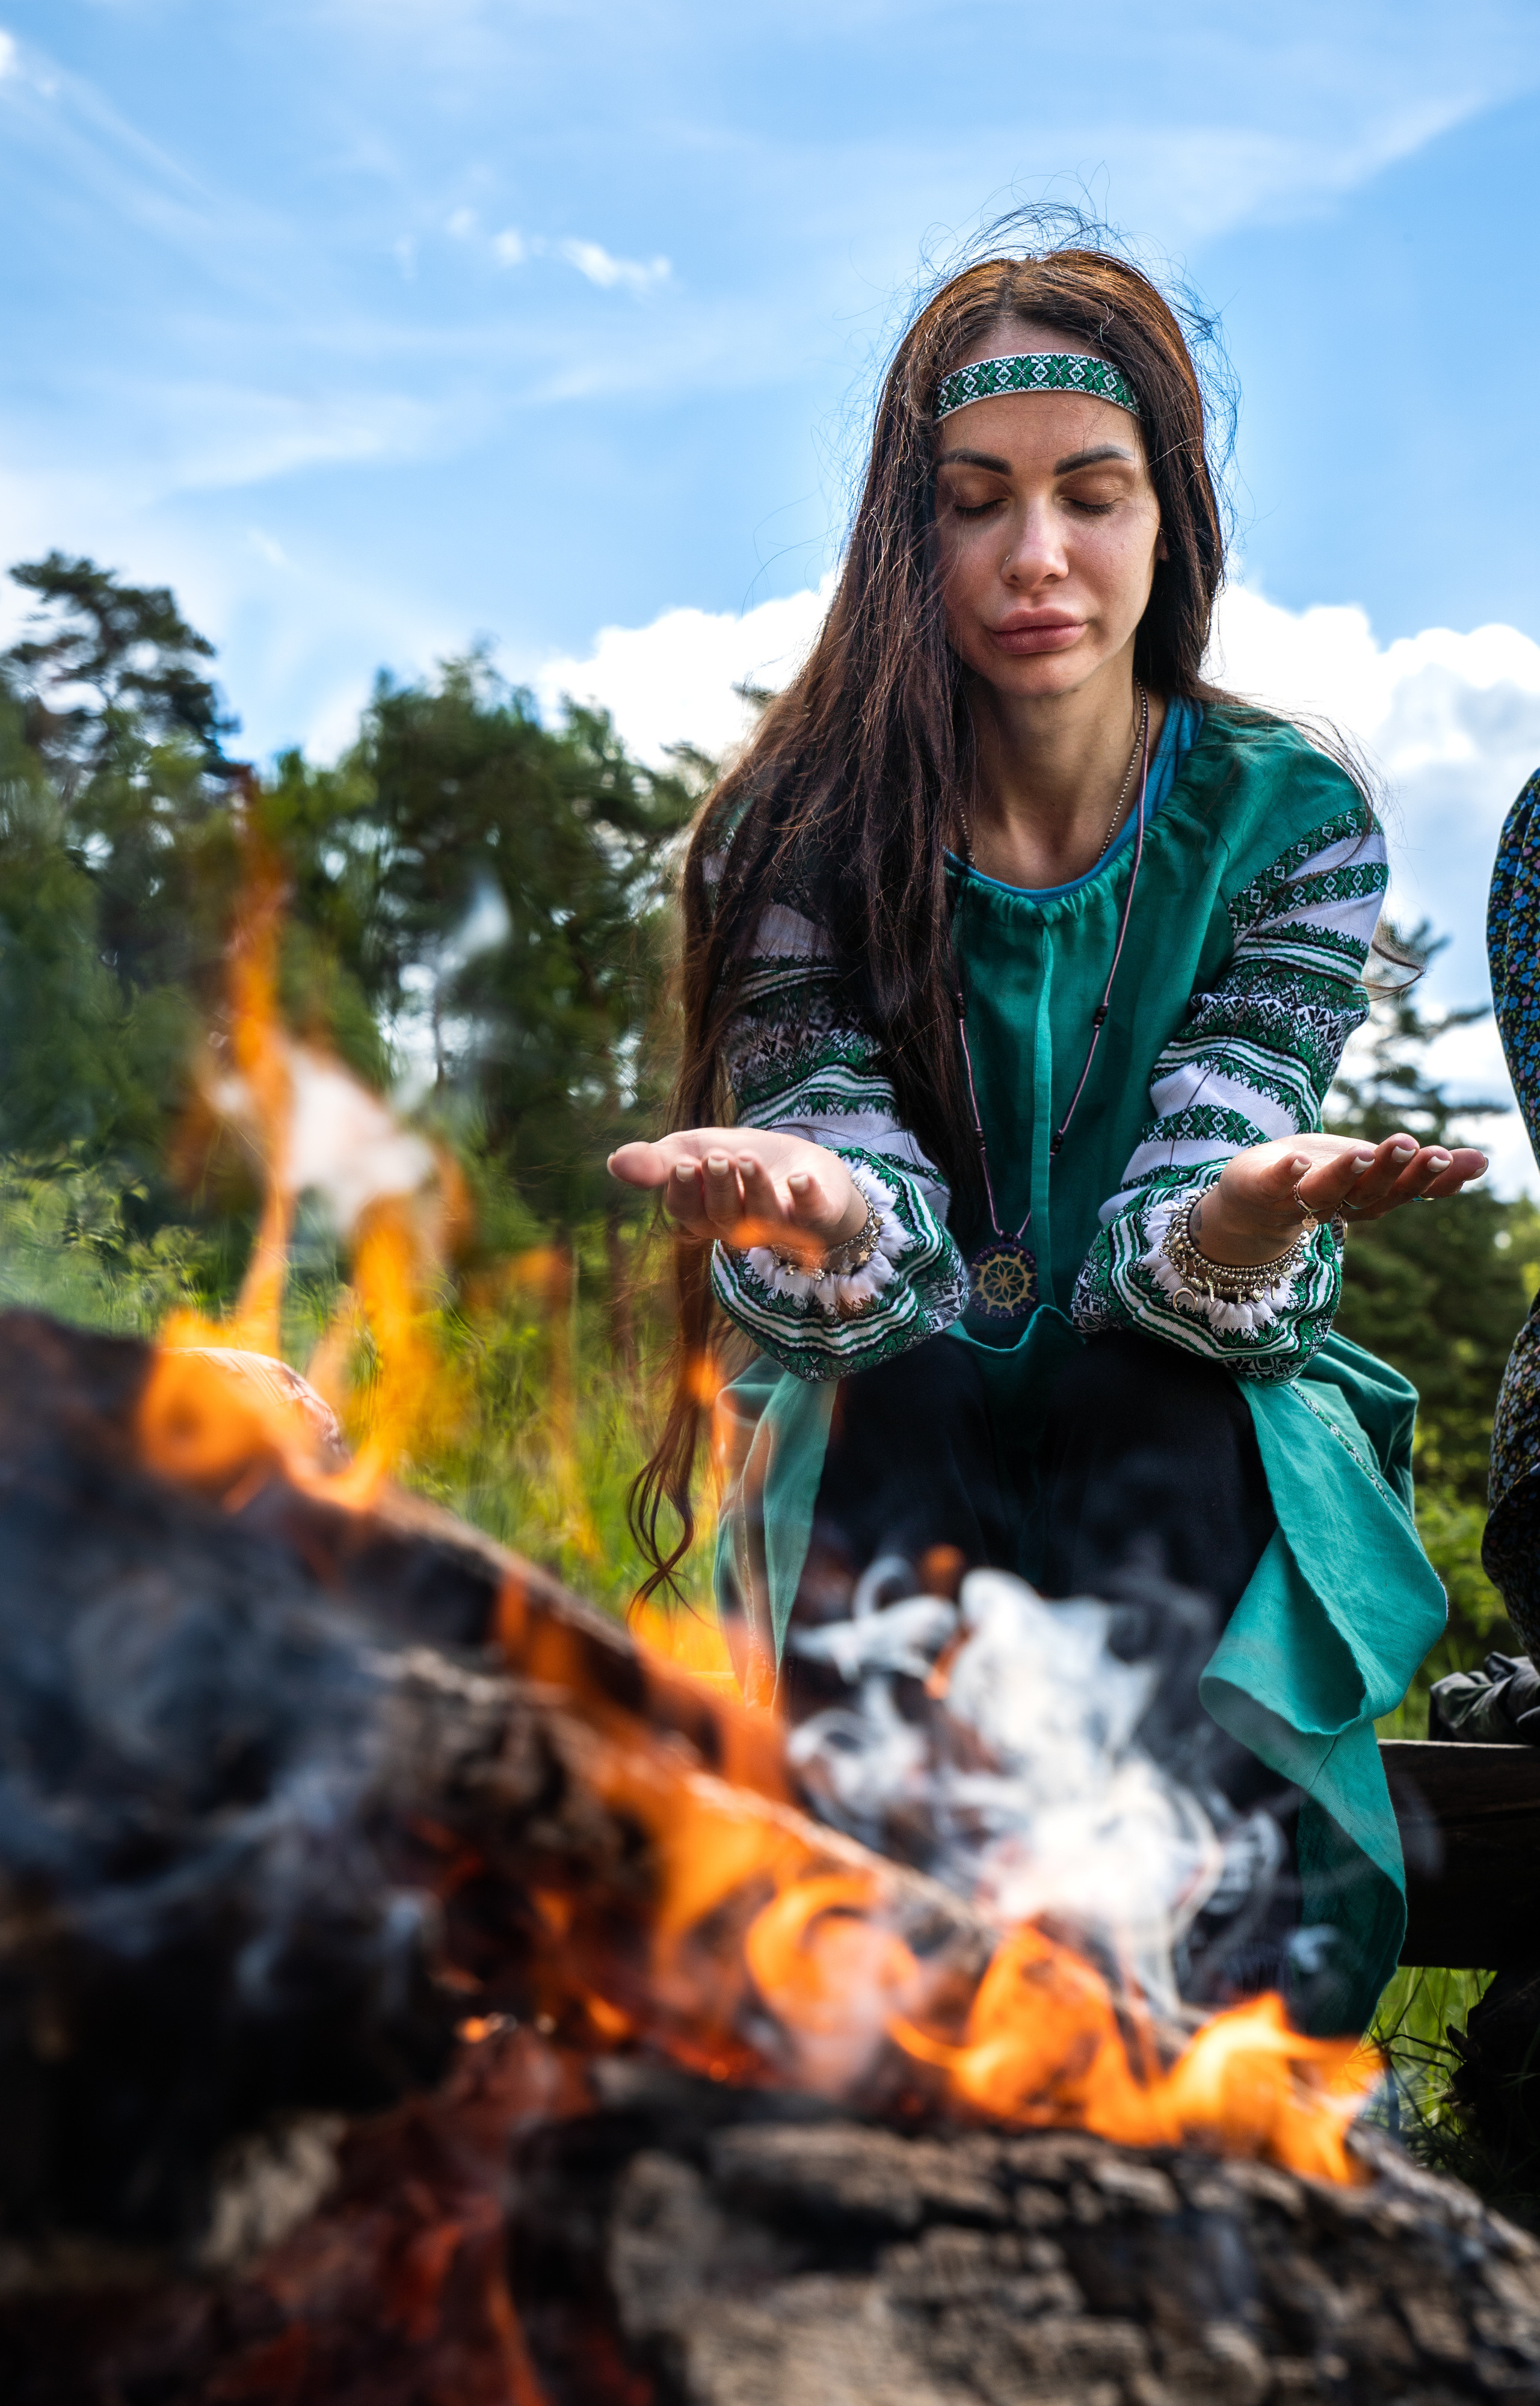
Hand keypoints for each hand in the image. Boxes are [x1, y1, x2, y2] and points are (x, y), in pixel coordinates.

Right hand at [607, 1127, 866, 1261]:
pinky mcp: (817, 1216)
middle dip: (718, 1187)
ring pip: (760, 1217)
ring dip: (753, 1188)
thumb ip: (659, 1159)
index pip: (686, 1211)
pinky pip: (810, 1215)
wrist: (805, 1164)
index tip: (682, 1164)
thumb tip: (614, 1162)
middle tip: (717, 1159)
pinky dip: (806, 1199)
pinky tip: (802, 1181)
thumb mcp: (696, 1150)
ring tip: (747, 1158)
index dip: (683, 1191)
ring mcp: (779, 1225)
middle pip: (720, 1217)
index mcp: (706, 1214)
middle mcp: (739, 1227)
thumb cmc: (742, 1162)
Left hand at [1195, 1132, 1488, 1266]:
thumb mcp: (1372, 1170)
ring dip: (1346, 1174)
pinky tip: (1294, 1160)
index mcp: (1367, 1198)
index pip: (1404, 1191)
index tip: (1458, 1158)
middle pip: (1369, 1194)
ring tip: (1364, 1152)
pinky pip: (1273, 1185)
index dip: (1430, 1180)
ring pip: (1327, 1192)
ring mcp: (1298, 1200)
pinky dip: (1283, 1175)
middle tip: (1412, 1147)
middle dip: (1392, 1172)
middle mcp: (1337, 1204)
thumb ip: (1420, 1169)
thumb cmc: (1320, 1178)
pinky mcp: (1261, 1190)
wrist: (1250, 1204)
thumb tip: (1482, 1161)